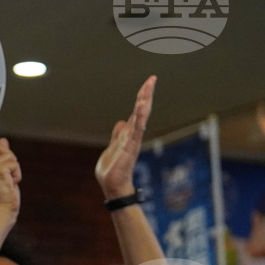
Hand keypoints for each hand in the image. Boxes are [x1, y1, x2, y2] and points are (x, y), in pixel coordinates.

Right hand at [0, 121, 20, 214]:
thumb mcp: (0, 177)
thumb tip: (3, 141)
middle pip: (0, 147)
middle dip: (9, 161)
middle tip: (7, 178)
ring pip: (8, 154)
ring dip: (14, 168)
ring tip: (8, 182)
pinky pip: (13, 163)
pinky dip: (17, 174)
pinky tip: (10, 184)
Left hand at [96, 76, 155, 199]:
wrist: (112, 186)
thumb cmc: (112, 170)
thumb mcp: (112, 147)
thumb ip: (117, 135)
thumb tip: (121, 122)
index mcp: (128, 134)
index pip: (136, 111)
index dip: (142, 97)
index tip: (149, 82)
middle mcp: (133, 135)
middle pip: (141, 110)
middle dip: (146, 94)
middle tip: (152, 78)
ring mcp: (133, 140)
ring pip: (141, 117)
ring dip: (144, 102)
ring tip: (148, 86)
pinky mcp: (130, 147)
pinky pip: (136, 129)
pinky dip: (139, 116)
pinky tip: (141, 105)